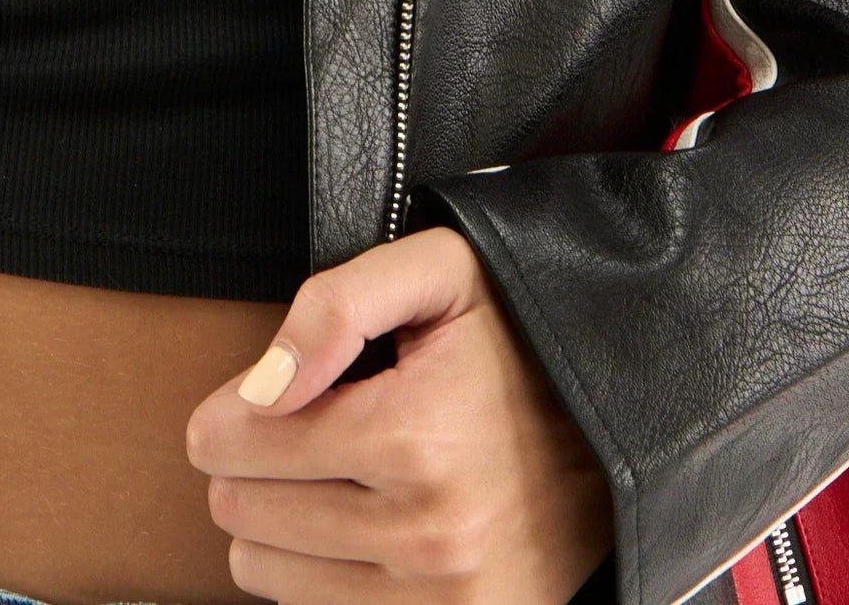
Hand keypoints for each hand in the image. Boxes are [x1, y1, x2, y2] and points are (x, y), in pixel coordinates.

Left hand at [185, 227, 612, 604]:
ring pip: (261, 568)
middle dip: (251, 462)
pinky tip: (357, 532)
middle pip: (239, 507)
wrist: (618, 442)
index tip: (266, 392)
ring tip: (334, 479)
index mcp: (413, 436)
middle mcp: (424, 533)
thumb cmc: (516, 347)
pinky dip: (314, 575)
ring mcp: (439, 600)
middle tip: (303, 430)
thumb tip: (261, 386)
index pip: (235, 438)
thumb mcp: (441, 276)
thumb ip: (338, 302)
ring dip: (276, 523)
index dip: (230, 408)